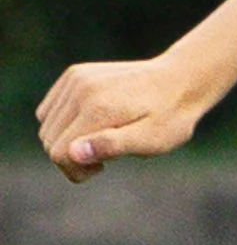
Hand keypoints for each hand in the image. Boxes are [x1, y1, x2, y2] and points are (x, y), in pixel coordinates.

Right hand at [36, 56, 208, 181]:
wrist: (181, 80)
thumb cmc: (171, 118)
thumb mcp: (151, 140)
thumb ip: (112, 146)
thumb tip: (74, 153)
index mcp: (98, 109)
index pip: (59, 153)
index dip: (76, 170)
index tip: (102, 168)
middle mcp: (81, 89)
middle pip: (49, 140)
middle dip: (71, 156)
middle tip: (106, 156)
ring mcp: (76, 78)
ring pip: (46, 124)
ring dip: (66, 139)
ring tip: (101, 138)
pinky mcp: (75, 74)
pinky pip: (50, 108)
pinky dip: (63, 122)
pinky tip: (92, 124)